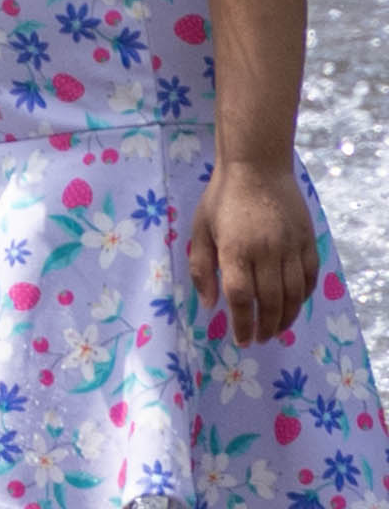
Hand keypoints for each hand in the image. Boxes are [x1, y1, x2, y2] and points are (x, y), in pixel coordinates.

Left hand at [192, 157, 320, 346]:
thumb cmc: (221, 199)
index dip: (242, 324)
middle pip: (270, 301)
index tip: (242, 341)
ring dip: (286, 318)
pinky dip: (303, 296)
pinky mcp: (307, 241)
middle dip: (265, 327)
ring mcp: (290, 247)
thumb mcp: (200, 229)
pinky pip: (310, 277)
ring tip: (276, 330)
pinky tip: (294, 305)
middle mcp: (265, 252)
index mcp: (234, 250)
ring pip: (294, 294)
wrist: (257, 168)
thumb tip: (208, 305)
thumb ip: (200, 268)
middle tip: (259, 340)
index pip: (240, 298)